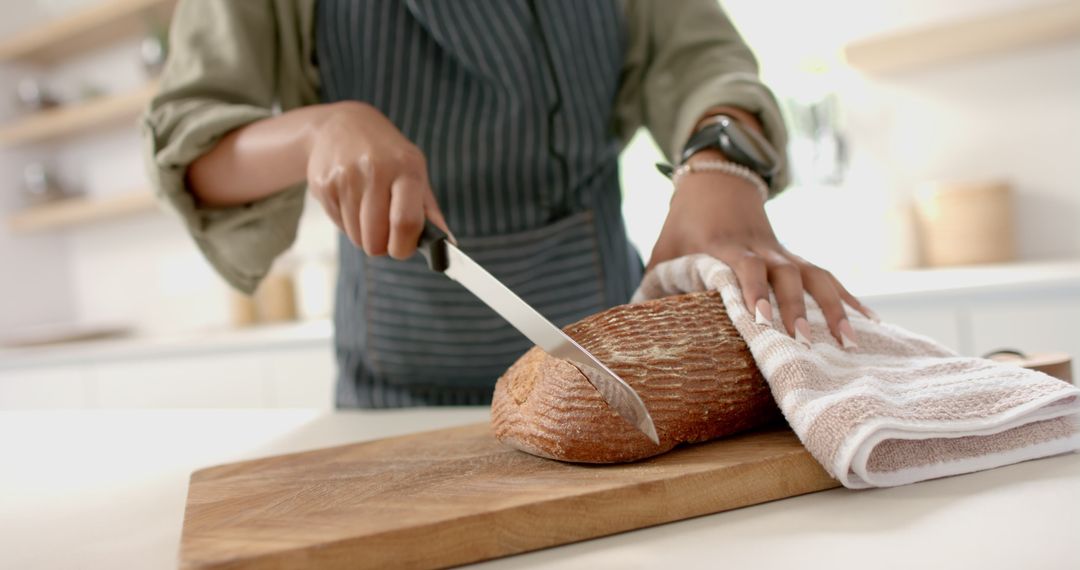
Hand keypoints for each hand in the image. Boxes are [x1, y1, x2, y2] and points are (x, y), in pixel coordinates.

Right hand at [305, 101, 449, 258]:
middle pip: (376, 238)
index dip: (404, 247)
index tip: (402, 248)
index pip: (405, 222)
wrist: (342, 124)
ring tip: (368, 210)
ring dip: (365, 235)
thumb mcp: (414, 169)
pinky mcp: (323, 185)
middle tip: (385, 232)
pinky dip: (348, 223)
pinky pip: (339, 226)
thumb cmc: (387, 153)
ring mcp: (346, 177)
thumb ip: (429, 209)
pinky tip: (352, 201)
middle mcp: (375, 170)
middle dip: (382, 246)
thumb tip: (446, 242)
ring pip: (357, 237)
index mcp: (406, 167)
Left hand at [647, 151, 875, 345]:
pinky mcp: (796, 258)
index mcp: (725, 247)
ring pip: (816, 276)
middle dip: (797, 308)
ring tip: (849, 343)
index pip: (744, 269)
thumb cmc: (683, 223)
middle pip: (786, 276)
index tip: (761, 320)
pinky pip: (828, 277)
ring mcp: (784, 252)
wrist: (716, 180)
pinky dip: (850, 299)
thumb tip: (632, 323)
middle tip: (804, 341)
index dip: (754, 292)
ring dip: (834, 308)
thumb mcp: (663, 250)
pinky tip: (872, 324)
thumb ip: (652, 284)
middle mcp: (761, 249)